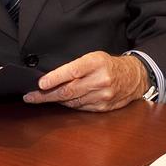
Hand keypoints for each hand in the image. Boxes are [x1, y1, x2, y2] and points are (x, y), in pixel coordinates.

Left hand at [25, 51, 147, 111]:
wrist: (134, 77)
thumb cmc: (109, 65)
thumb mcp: (94, 57)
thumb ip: (76, 67)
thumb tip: (51, 78)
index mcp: (97, 63)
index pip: (72, 71)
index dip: (54, 78)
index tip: (40, 83)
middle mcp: (100, 80)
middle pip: (69, 90)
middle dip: (46, 95)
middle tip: (30, 96)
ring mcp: (103, 96)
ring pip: (72, 101)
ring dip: (55, 101)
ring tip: (41, 98)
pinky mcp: (103, 107)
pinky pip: (80, 108)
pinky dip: (68, 105)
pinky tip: (61, 101)